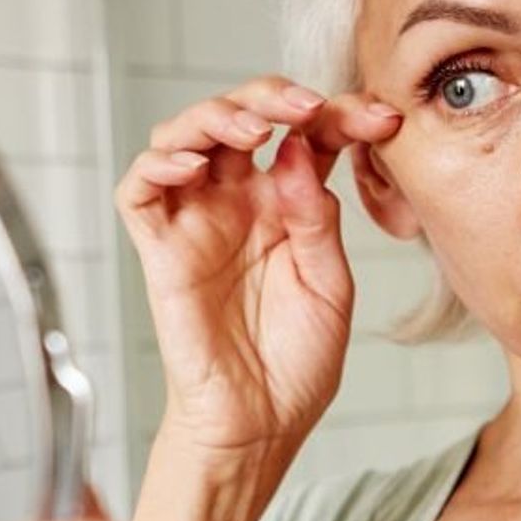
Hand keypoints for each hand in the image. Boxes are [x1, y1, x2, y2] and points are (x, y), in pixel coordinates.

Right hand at [118, 74, 402, 464]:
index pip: (305, 135)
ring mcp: (195, 223)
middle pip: (238, 116)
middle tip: (308, 106)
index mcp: (285, 206)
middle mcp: (237, 204)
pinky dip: (158, 164)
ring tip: (255, 126)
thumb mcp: (330, 284)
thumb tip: (298, 151)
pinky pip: (139, 192)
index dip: (340, 114)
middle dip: (272, 94)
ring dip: (215, 114)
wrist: (260, 426)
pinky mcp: (159, 251)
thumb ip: (317, 218)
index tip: (381, 118)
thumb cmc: (294, 365)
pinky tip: (195, 167)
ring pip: (183, 136)